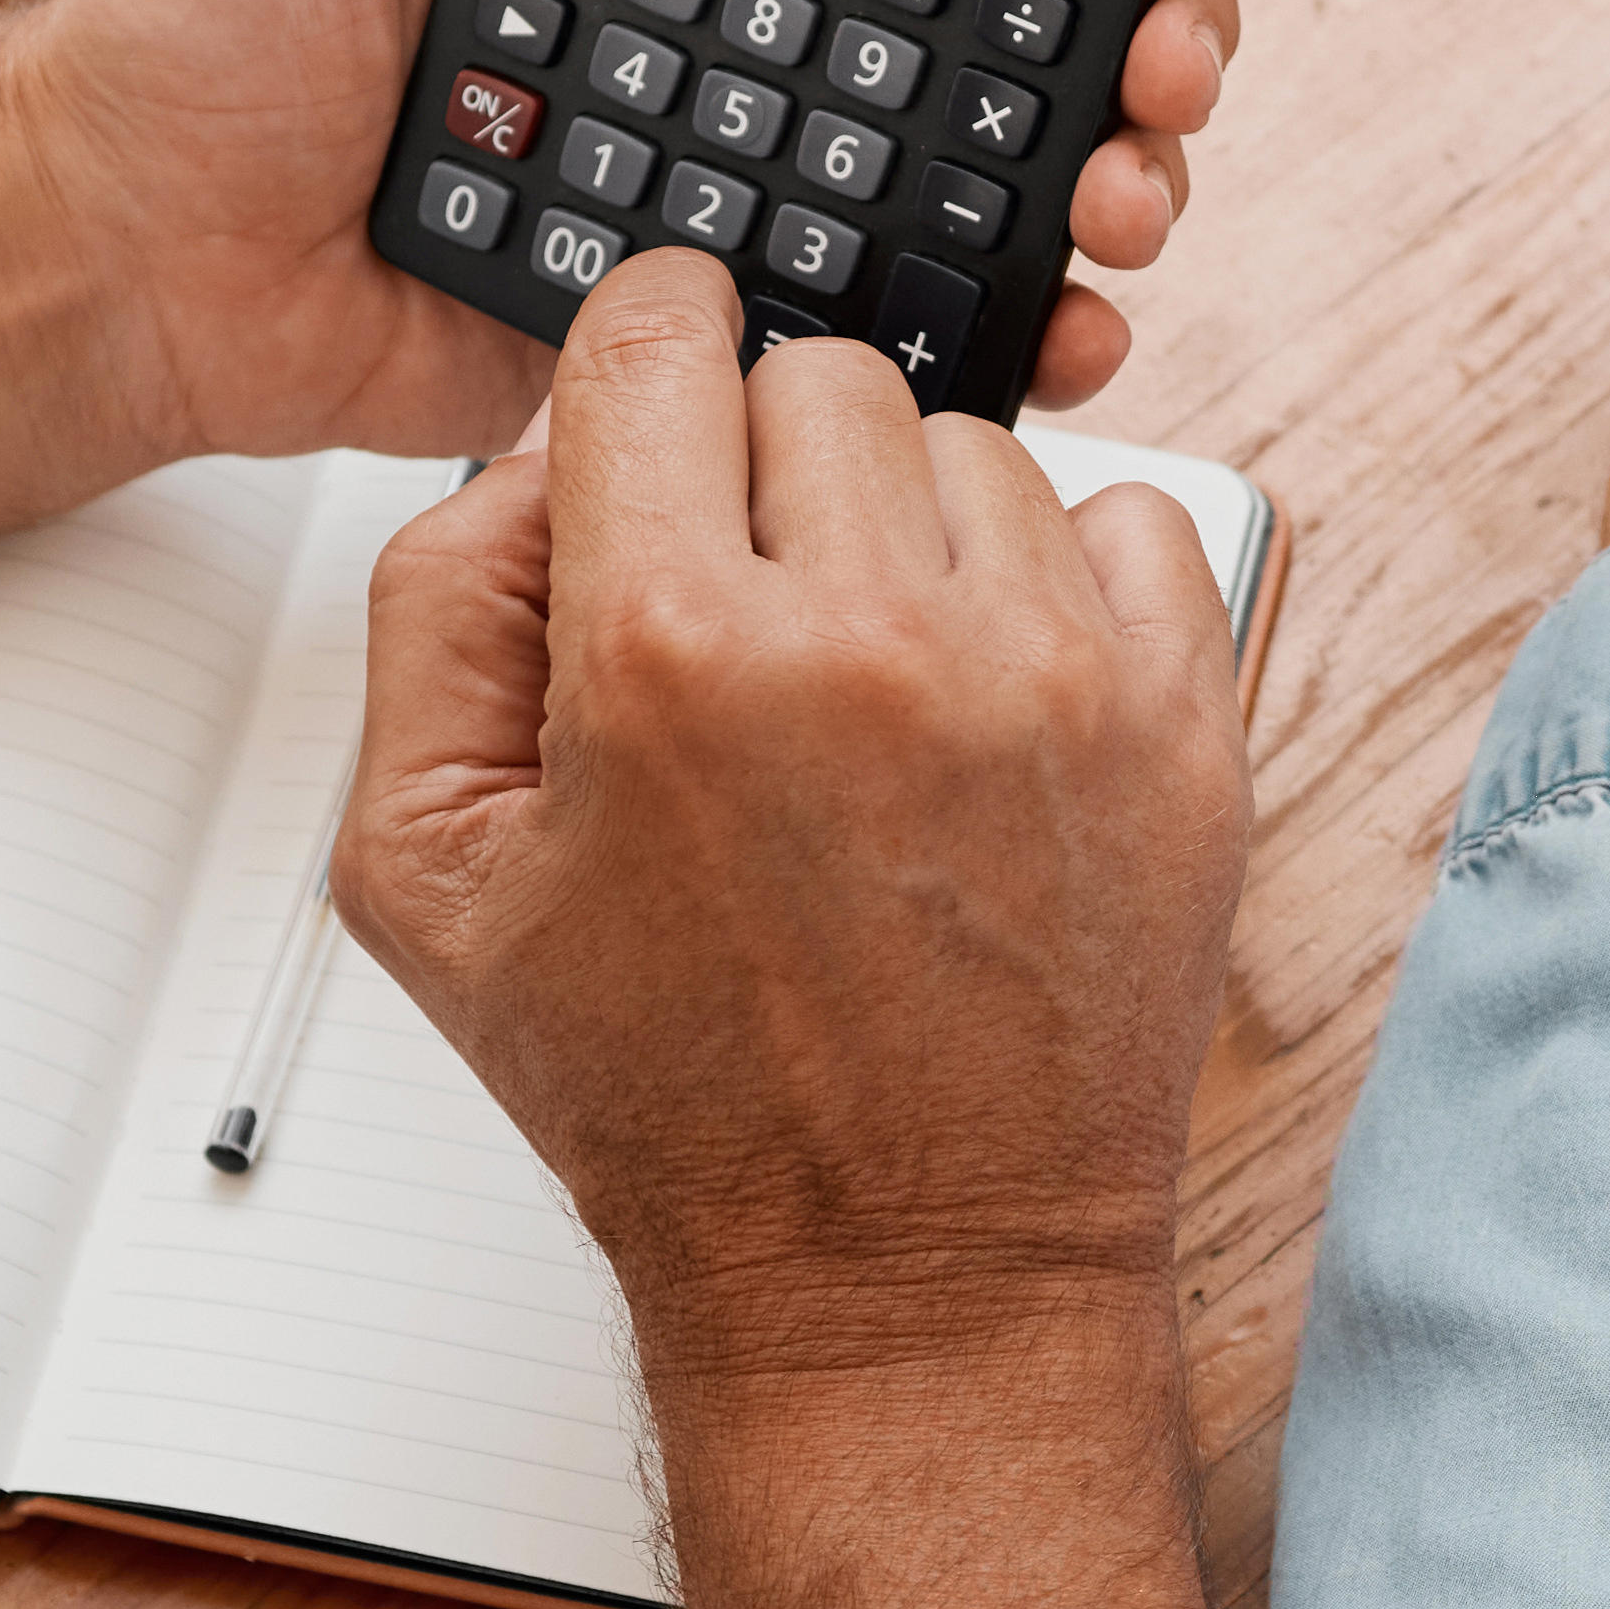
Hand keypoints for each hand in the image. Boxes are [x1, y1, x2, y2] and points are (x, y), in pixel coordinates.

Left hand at [27, 0, 1304, 458]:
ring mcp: (752, 150)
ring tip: (1125, 181)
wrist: (131, 255)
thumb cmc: (180, 4)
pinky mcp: (724, 304)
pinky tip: (1062, 319)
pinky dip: (1019, 325)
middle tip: (1176, 27)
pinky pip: (910, 313)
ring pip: (1006, 146)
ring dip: (1120, 155)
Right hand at [337, 252, 1265, 1608]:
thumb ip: (436, 605)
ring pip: (972, 448)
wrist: (904, 1275)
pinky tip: (989, 712)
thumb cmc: (673, 1101)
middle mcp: (874, 639)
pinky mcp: (1183, 723)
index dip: (642, 362)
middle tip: (750, 615)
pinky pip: (1126, 522)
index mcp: (672, 651)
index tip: (656, 409)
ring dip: (912, 534)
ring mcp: (1051, 676)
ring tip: (871, 698)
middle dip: (767, 468)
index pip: (658, 333)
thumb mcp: (425, 870)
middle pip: (820, 373)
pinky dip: (1056, 589)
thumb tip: (537, 451)